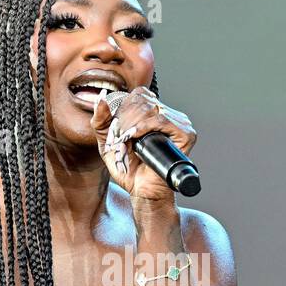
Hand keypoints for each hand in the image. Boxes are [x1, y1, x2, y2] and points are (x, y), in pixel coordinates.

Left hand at [89, 86, 196, 202]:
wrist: (141, 190)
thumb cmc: (128, 168)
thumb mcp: (107, 141)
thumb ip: (100, 120)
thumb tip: (100, 97)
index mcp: (154, 113)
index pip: (139, 95)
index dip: (124, 107)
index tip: (117, 127)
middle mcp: (169, 115)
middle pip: (143, 101)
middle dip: (125, 119)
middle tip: (120, 138)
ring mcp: (179, 124)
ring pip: (151, 109)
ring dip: (131, 124)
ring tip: (126, 140)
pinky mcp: (186, 135)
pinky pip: (162, 120)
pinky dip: (145, 126)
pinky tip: (135, 136)